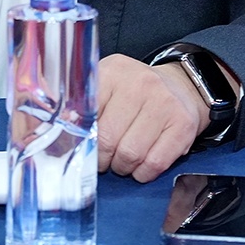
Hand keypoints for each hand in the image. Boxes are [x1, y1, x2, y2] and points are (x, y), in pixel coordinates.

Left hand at [96, 53, 209, 182]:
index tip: (84, 146)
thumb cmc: (135, 93)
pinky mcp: (182, 124)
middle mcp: (139, 83)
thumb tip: (61, 125)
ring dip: (122, 167)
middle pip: (108, 139)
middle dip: (102, 158)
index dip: (83, 138)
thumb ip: (84, 104)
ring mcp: (164, 102)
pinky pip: (154, 163)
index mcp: (113, 71)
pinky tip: (140, 167)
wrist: (180, 87)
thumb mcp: (107, 86)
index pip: (87, 114)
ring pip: (130, 154)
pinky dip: (143, 173)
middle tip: (104, 160)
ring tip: (122, 162)